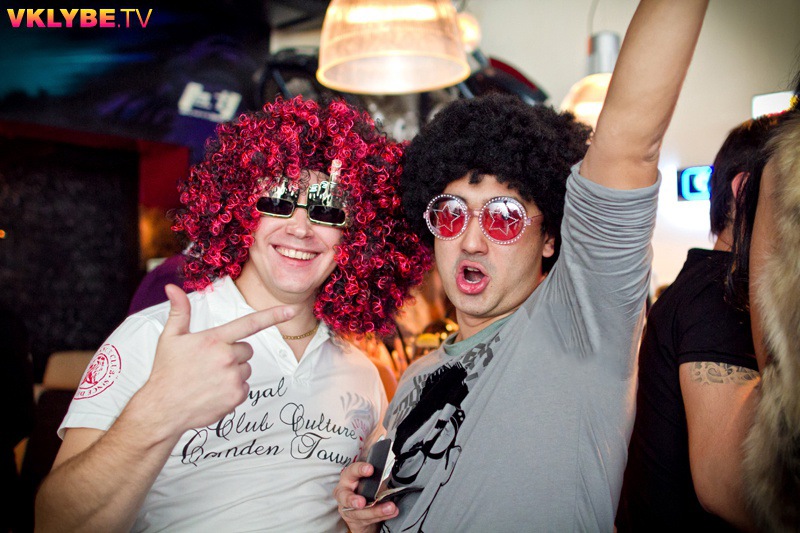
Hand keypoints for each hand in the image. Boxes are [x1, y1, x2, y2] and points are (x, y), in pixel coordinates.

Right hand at [142, 284, 293, 433]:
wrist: (163, 409)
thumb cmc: (166, 372)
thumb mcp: (170, 338)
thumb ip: (179, 311)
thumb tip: (173, 288)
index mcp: (214, 339)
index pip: (249, 323)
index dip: (273, 315)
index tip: (291, 311)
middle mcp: (227, 357)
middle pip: (247, 349)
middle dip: (234, 353)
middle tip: (210, 363)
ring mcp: (233, 378)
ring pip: (247, 368)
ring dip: (234, 371)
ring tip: (210, 378)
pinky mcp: (237, 396)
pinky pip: (245, 387)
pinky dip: (234, 389)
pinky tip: (214, 391)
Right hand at [334, 462, 398, 532]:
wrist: (359, 507)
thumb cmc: (364, 488)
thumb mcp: (368, 479)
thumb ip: (375, 476)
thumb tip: (389, 471)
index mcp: (348, 478)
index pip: (351, 471)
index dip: (359, 469)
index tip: (370, 469)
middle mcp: (344, 493)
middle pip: (346, 497)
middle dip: (353, 500)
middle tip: (361, 502)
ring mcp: (348, 509)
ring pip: (360, 513)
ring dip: (376, 511)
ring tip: (390, 508)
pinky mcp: (356, 521)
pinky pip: (369, 520)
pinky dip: (382, 516)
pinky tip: (391, 512)